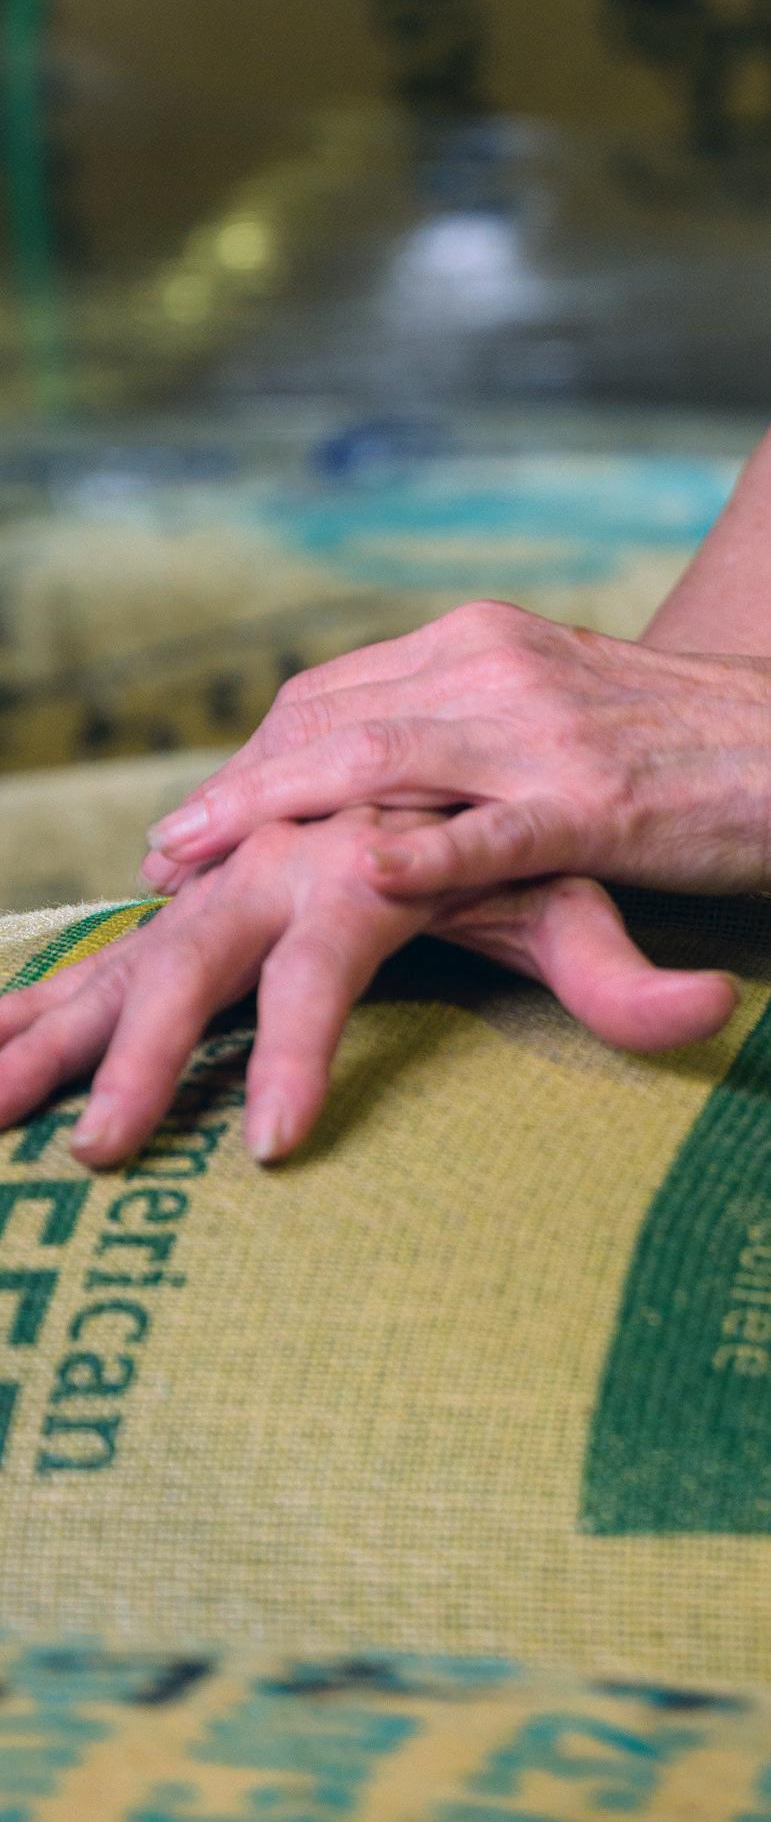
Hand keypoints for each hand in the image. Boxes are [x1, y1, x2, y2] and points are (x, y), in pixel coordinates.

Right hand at [0, 809, 733, 1170]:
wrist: (483, 726)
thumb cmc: (534, 829)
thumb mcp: (582, 896)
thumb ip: (623, 966)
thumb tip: (708, 1010)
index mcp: (370, 856)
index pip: (326, 963)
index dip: (301, 1049)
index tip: (271, 1146)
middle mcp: (292, 850)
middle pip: (200, 949)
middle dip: (140, 1050)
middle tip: (94, 1146)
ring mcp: (245, 862)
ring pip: (140, 937)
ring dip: (62, 1010)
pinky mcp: (218, 878)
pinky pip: (125, 935)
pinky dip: (58, 977)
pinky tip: (3, 1027)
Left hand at [140, 601, 770, 909]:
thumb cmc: (674, 745)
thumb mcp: (551, 708)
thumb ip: (461, 727)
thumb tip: (367, 775)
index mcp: (481, 641)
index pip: (329, 693)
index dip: (249, 756)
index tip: (192, 817)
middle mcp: (497, 668)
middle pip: (329, 720)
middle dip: (233, 789)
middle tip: (162, 853)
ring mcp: (544, 733)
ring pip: (380, 759)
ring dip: (273, 812)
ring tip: (200, 867)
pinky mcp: (599, 804)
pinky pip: (492, 828)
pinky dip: (422, 851)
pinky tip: (361, 874)